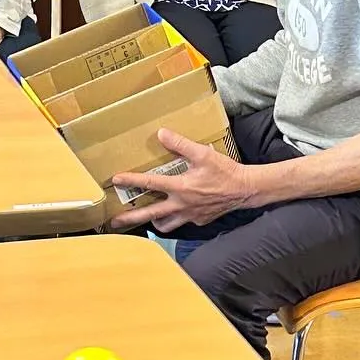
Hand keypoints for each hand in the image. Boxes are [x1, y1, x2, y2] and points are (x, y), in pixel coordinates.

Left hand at [109, 128, 258, 231]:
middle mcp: (181, 205)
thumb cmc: (225, 171)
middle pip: (150, 214)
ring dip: (153, 221)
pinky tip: (176, 212)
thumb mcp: (202, 154)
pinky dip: (175, 219)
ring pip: (165, 225)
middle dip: (131, 218)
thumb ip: (181, 144)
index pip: (150, 184)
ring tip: (146, 217)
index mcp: (180, 187)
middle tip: (115, 221)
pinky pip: (182, 223)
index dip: (132, 181)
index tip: (116, 180)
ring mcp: (190, 216)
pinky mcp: (199, 221)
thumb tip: (161, 134)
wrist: (245, 190)